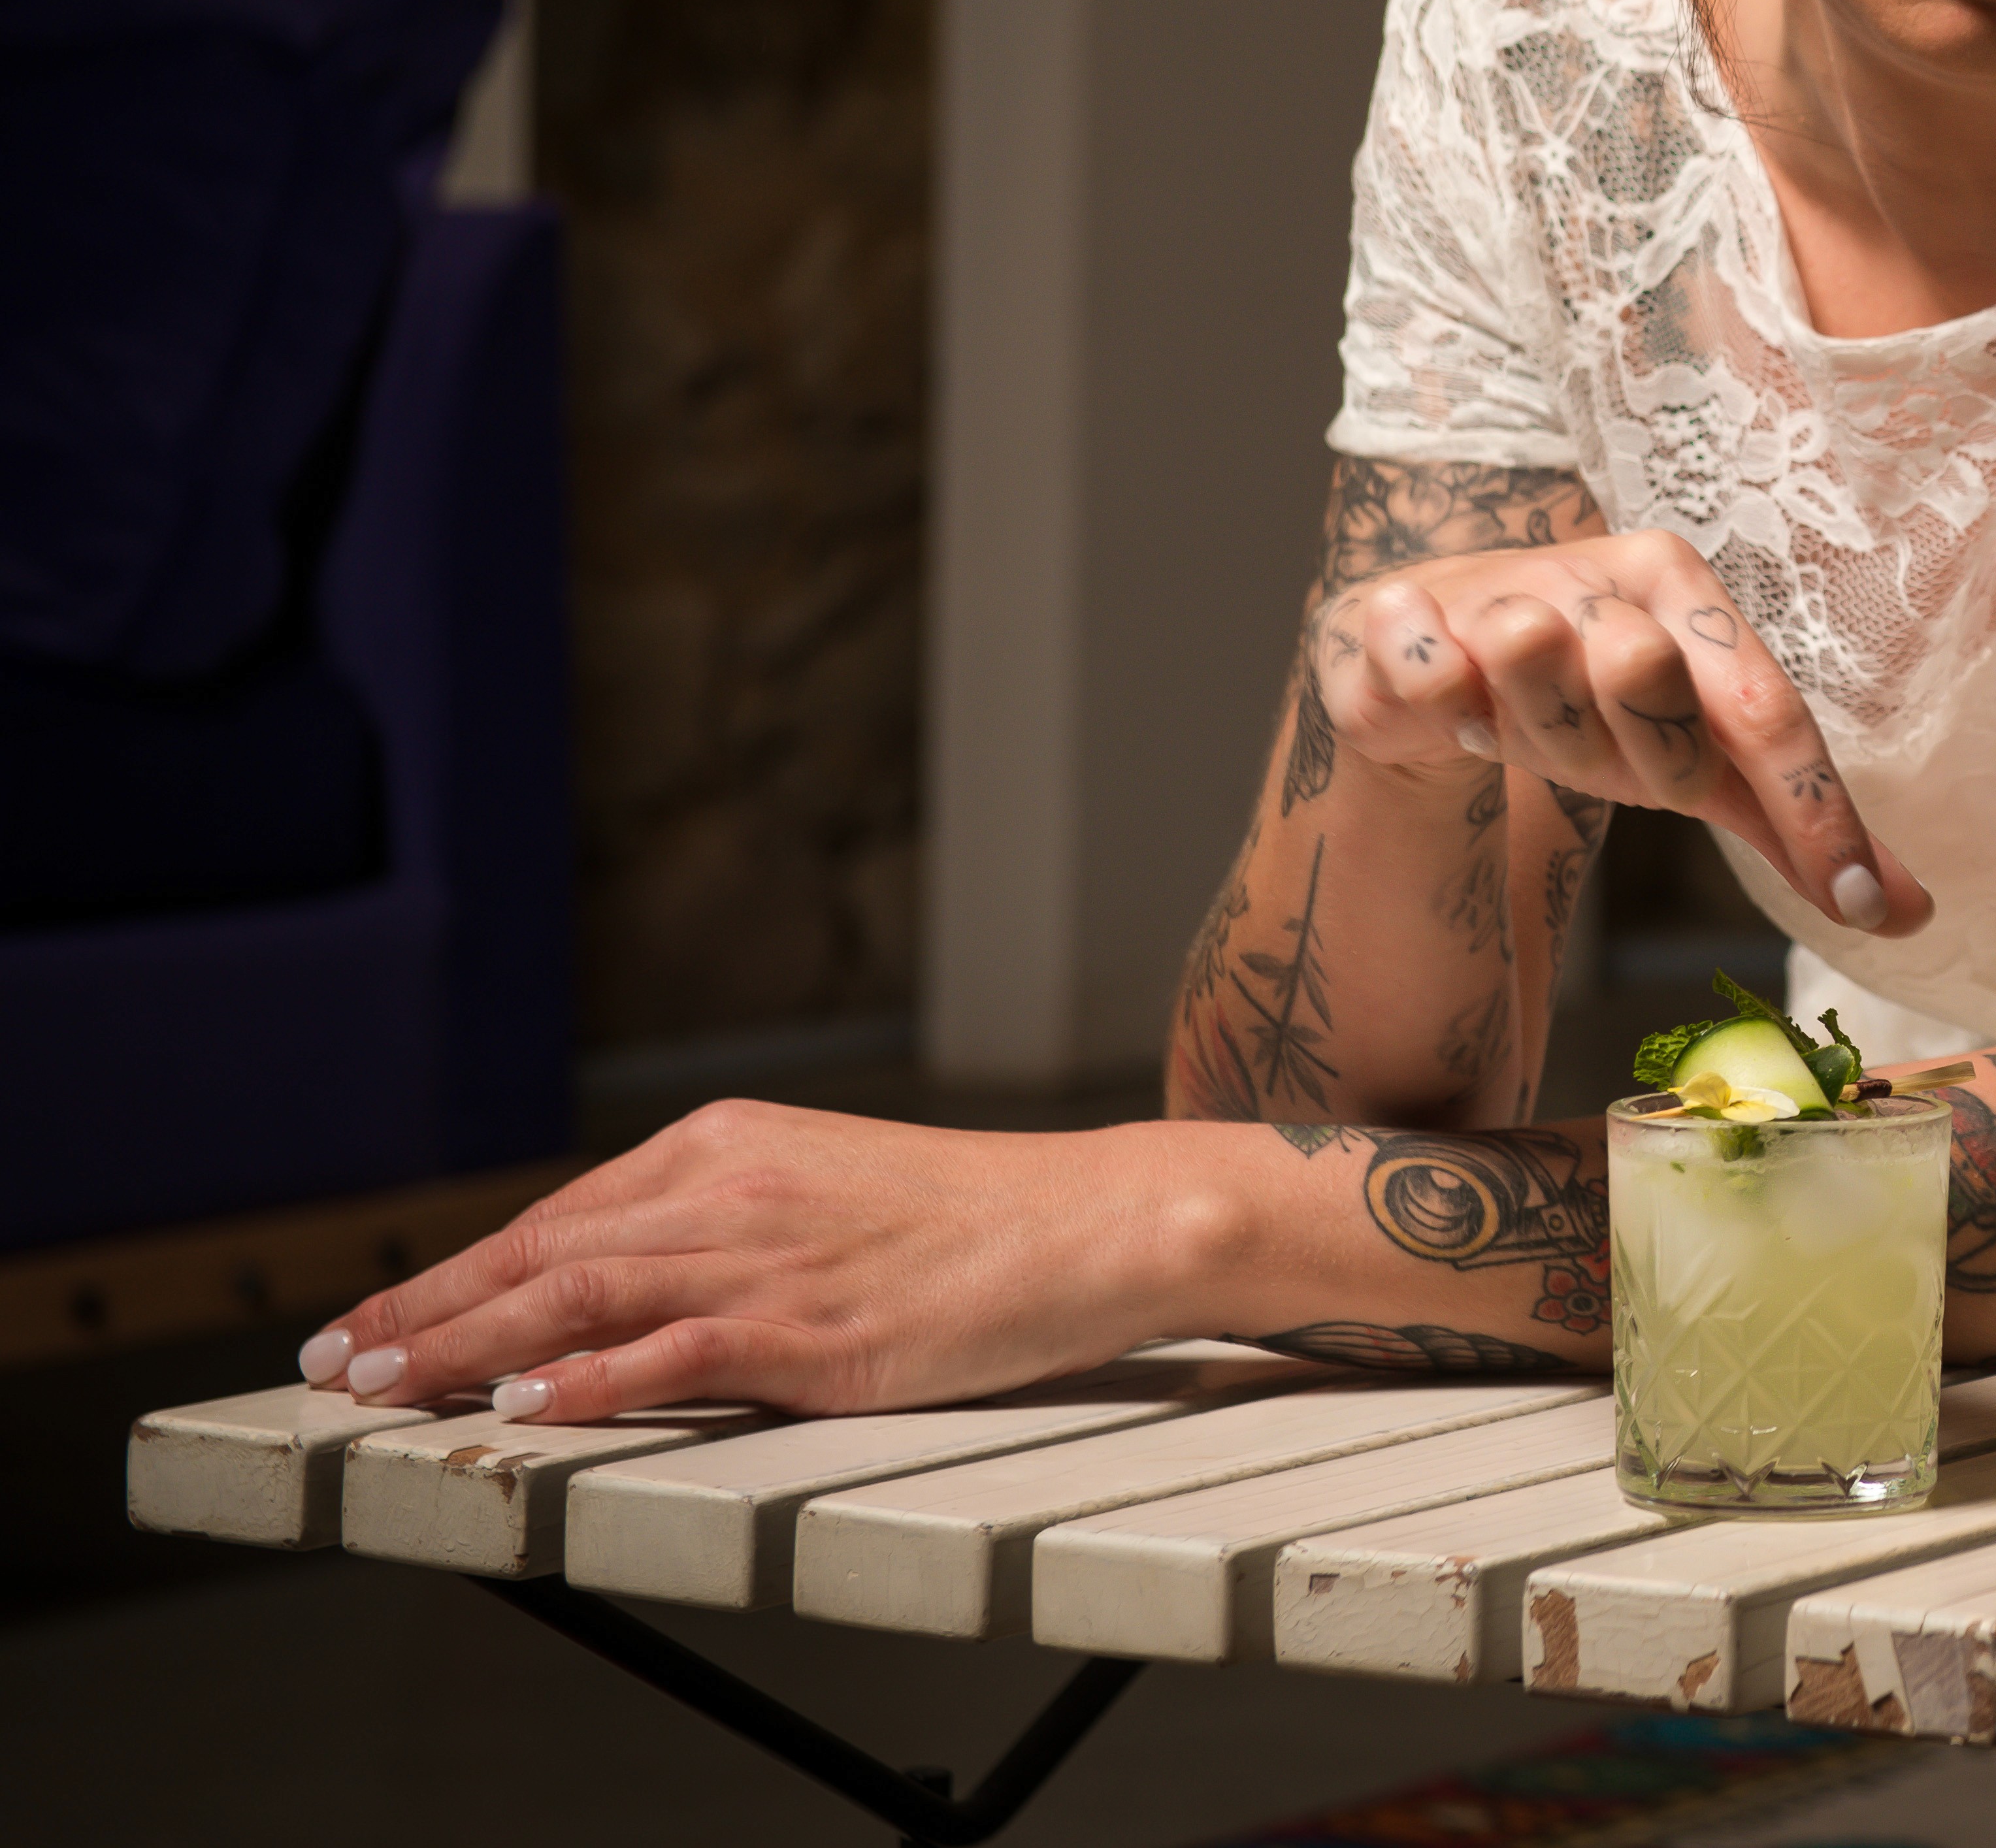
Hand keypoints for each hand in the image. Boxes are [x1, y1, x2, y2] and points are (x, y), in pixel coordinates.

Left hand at [298, 1103, 1220, 1422]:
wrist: (1096, 1220)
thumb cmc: (972, 1218)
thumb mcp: (824, 1190)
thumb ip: (721, 1225)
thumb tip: (613, 1285)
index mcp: (731, 1147)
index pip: (558, 1215)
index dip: (453, 1272)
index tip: (375, 1319)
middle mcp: (735, 1189)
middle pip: (544, 1252)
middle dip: (426, 1311)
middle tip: (336, 1362)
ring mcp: (774, 1259)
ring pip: (582, 1297)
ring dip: (469, 1348)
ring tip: (385, 1389)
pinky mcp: (819, 1328)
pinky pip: (676, 1353)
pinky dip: (589, 1383)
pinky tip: (524, 1411)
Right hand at [1311, 529, 1927, 934]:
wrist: (1441, 652)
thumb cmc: (1593, 709)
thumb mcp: (1696, 759)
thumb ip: (1793, 826)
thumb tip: (1908, 914)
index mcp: (1691, 597)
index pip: (1768, 710)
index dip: (1815, 813)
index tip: (1861, 906)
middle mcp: (1604, 574)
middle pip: (1652, 686)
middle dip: (1638, 758)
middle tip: (1606, 757)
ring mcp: (1501, 583)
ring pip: (1536, 667)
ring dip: (1536, 734)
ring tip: (1519, 724)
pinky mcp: (1403, 609)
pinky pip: (1430, 674)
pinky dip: (1438, 704)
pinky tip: (1444, 702)